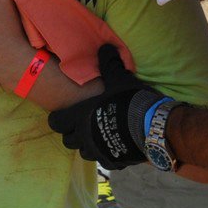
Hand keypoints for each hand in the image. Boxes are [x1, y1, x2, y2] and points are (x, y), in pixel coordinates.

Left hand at [47, 43, 170, 169]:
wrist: (151, 125)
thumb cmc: (129, 100)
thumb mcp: (118, 77)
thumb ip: (108, 63)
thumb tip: (105, 46)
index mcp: (79, 117)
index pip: (55, 122)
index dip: (59, 118)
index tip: (67, 114)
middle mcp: (84, 137)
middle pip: (68, 141)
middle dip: (73, 133)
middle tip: (83, 125)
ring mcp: (97, 151)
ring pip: (83, 153)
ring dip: (88, 145)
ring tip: (98, 136)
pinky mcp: (113, 161)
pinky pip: (104, 161)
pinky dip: (107, 154)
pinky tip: (116, 146)